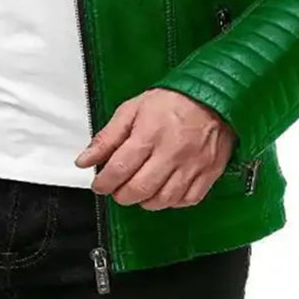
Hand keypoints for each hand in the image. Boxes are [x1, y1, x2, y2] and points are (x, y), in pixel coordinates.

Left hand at [74, 87, 236, 209]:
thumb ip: (107, 138)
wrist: (213, 96)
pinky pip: (187, 200)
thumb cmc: (172, 101)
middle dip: (121, 195)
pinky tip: (164, 191)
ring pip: (163, 200)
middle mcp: (170, 153)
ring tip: (140, 189)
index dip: (104, 183)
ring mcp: (192, 165)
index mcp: (148, 135)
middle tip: (118, 189)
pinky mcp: (208, 173)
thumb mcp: (132, 110)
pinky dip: (172, 202)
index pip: (119, 169)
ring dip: (145, 201)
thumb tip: (84, 160)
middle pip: (139, 189)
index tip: (100, 184)